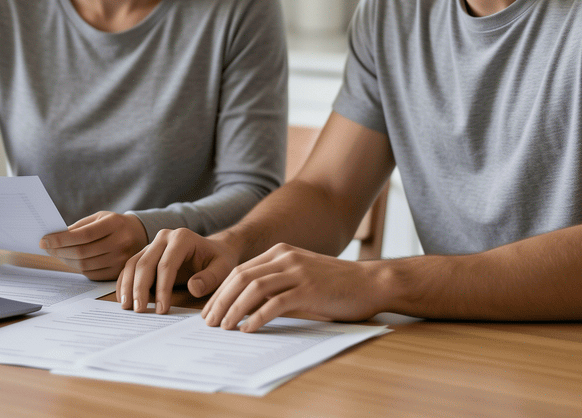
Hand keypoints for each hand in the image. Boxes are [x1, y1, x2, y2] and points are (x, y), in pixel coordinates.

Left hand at [40, 211, 148, 280]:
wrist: (139, 234)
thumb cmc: (114, 224)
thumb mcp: (100, 217)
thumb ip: (79, 226)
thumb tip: (55, 237)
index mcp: (114, 224)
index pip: (83, 235)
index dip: (61, 239)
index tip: (45, 240)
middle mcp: (120, 242)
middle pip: (82, 252)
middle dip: (59, 251)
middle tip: (46, 247)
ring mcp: (120, 260)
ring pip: (85, 265)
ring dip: (66, 260)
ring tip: (56, 253)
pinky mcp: (118, 272)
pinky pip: (91, 274)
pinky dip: (77, 268)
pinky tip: (70, 260)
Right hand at [117, 228, 239, 313]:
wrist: (214, 250)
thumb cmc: (219, 260)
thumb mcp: (223, 268)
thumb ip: (210, 278)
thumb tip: (193, 288)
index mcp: (182, 237)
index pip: (166, 265)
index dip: (162, 289)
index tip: (161, 309)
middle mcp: (164, 237)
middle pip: (145, 263)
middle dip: (140, 288)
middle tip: (139, 310)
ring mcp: (153, 244)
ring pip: (133, 264)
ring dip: (128, 286)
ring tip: (127, 307)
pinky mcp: (147, 253)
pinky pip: (131, 267)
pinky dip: (125, 282)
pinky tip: (124, 298)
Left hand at [203, 244, 383, 331]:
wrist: (372, 282)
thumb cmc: (337, 284)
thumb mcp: (302, 276)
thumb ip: (278, 284)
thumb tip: (248, 306)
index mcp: (281, 252)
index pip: (240, 270)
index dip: (221, 291)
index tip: (210, 311)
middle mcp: (286, 257)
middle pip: (241, 277)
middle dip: (221, 300)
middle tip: (210, 322)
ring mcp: (298, 272)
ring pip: (253, 288)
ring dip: (234, 309)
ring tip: (224, 327)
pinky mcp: (309, 289)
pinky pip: (275, 303)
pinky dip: (258, 317)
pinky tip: (248, 329)